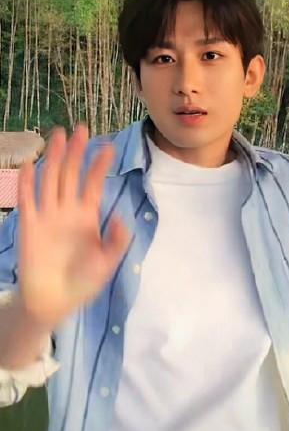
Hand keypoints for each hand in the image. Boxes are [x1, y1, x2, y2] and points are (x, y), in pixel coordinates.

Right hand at [17, 124, 130, 329]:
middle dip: (76, 152)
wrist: (55, 301)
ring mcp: (47, 216)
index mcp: (87, 216)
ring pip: (50, 180)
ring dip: (54, 158)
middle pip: (71, 175)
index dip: (99, 166)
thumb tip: (120, 216)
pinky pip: (27, 201)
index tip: (109, 147)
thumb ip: (117, 240)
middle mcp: (67, 210)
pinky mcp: (30, 226)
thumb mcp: (108, 263)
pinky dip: (27, 183)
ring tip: (59, 136)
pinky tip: (30, 166)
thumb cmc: (83, 282)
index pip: (93, 184)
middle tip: (82, 129)